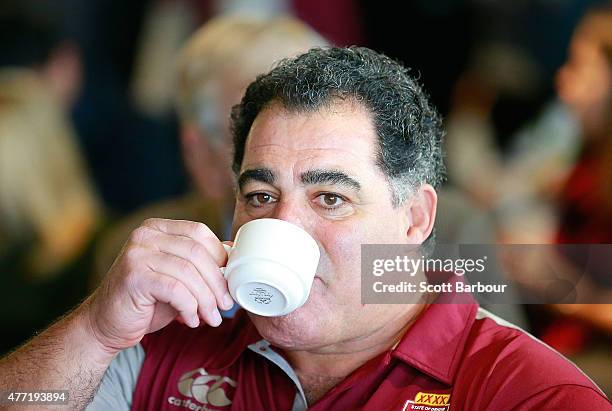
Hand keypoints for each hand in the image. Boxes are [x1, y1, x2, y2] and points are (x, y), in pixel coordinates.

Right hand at [86, 218, 233, 352]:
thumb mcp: (177, 277)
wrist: (104, 325)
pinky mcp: (134, 276)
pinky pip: (175, 290)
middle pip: (197, 252)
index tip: (231, 280)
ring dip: (206, 299)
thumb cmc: (146, 301)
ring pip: (189, 272)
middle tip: (226, 305)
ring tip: (212, 318)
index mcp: (157, 228)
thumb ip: (199, 263)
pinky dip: (189, 307)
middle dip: (217, 282)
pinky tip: (191, 320)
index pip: (199, 232)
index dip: (220, 256)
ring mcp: (137, 254)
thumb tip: (233, 254)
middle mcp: (145, 235)